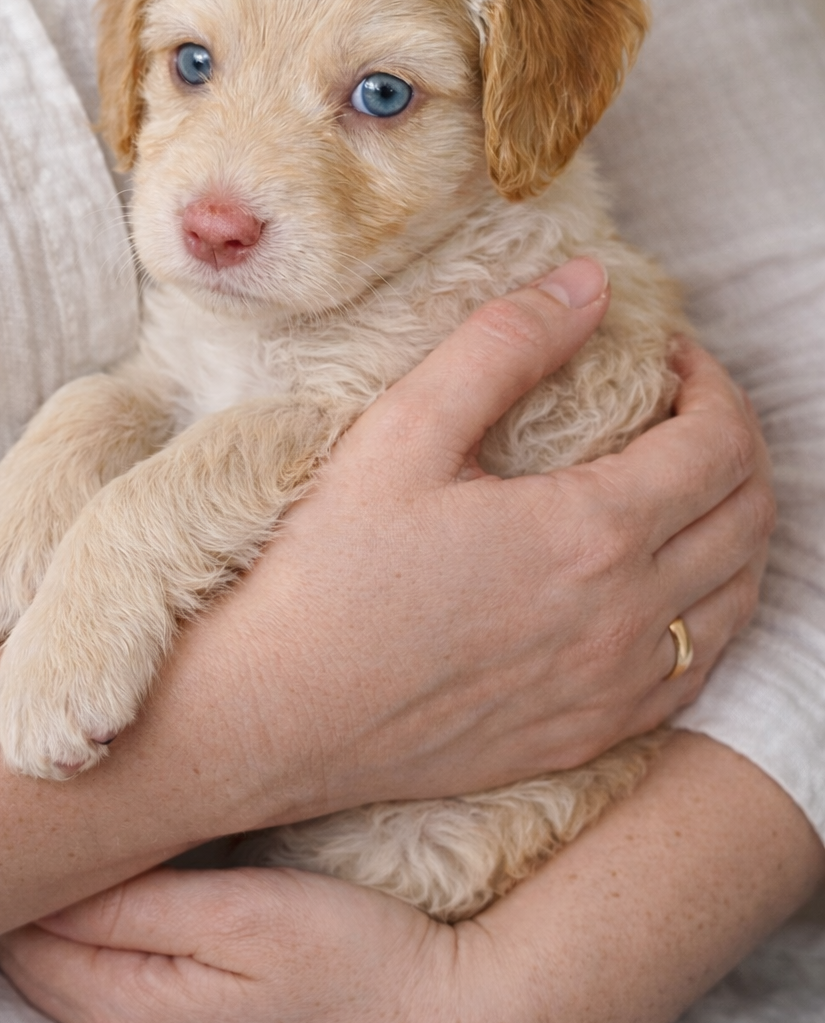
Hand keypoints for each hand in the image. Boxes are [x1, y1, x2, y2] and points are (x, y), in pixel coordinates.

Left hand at [0, 734, 823, 1022]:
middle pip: (38, 951)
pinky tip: (132, 875)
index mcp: (130, 1009)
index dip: (9, 856)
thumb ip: (133, 904)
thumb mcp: (244, 920)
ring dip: (70, 898)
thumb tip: (43, 872)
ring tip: (80, 817)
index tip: (12, 783)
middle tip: (37, 786)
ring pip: (79, 962)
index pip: (20, 930)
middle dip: (28, 877)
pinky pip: (122, 975)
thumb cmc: (360, 964)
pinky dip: (108, 925)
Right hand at [204, 258, 773, 816]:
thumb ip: (503, 343)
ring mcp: (612, 690)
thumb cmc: (325, 573)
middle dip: (735, 443)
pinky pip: (696, 673)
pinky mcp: (587, 737)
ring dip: (734, 527)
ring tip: (681, 487)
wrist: (273, 715)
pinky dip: (710, 613)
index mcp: (591, 533)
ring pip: (738, 601)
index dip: (711, 382)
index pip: (719, 442)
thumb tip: (589, 284)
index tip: (668, 357)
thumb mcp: (402, 432)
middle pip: (749, 517)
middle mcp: (624, 619)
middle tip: (682, 408)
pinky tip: (664, 588)